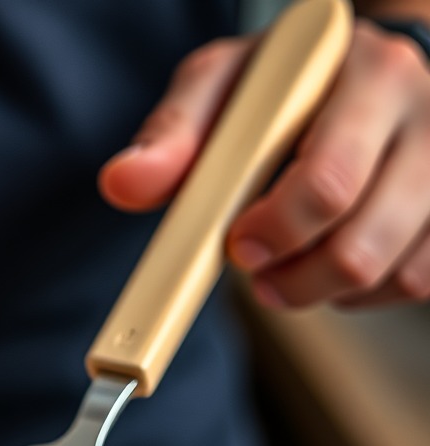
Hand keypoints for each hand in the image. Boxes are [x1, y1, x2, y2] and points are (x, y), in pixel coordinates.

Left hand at [98, 19, 429, 308]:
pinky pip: (414, 283)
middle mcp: (426, 118)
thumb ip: (173, 132)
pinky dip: (361, 295)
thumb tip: (121, 184)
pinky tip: (330, 265)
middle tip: (252, 266)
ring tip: (285, 268)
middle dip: (291, 278)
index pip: (328, 183)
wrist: (355, 74)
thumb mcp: (223, 86)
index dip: (274, 233)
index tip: (236, 246)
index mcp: (369, 76)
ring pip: (392, 274)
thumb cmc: (282, 87)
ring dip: (321, 292)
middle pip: (360, 245)